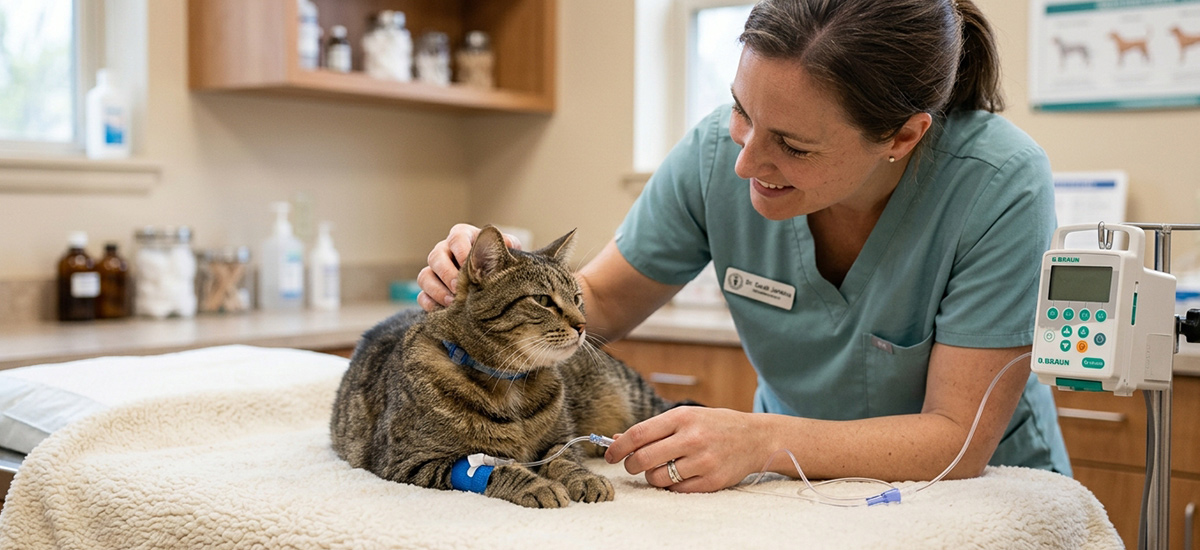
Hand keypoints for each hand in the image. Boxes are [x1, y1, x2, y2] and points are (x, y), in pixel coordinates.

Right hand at [416, 223, 523, 310]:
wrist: (494, 282)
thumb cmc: (499, 262)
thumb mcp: (507, 249)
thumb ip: (508, 245)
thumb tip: (509, 246)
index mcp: (462, 237)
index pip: (456, 238)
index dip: (462, 252)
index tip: (470, 267)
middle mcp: (444, 250)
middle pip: (436, 257)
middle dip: (447, 274)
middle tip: (460, 288)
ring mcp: (434, 271)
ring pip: (424, 276)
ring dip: (437, 290)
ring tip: (453, 302)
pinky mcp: (429, 290)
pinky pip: (422, 296)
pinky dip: (431, 304)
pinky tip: (445, 312)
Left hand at [604, 406, 769, 492]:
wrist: (755, 438)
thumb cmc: (714, 425)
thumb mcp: (686, 416)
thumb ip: (654, 428)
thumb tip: (618, 439)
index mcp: (682, 417)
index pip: (638, 434)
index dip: (618, 447)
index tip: (609, 454)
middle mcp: (692, 438)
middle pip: (643, 459)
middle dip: (631, 465)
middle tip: (632, 465)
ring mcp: (703, 461)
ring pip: (658, 478)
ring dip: (651, 477)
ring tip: (660, 469)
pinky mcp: (712, 481)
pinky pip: (676, 490)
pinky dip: (670, 486)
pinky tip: (677, 476)